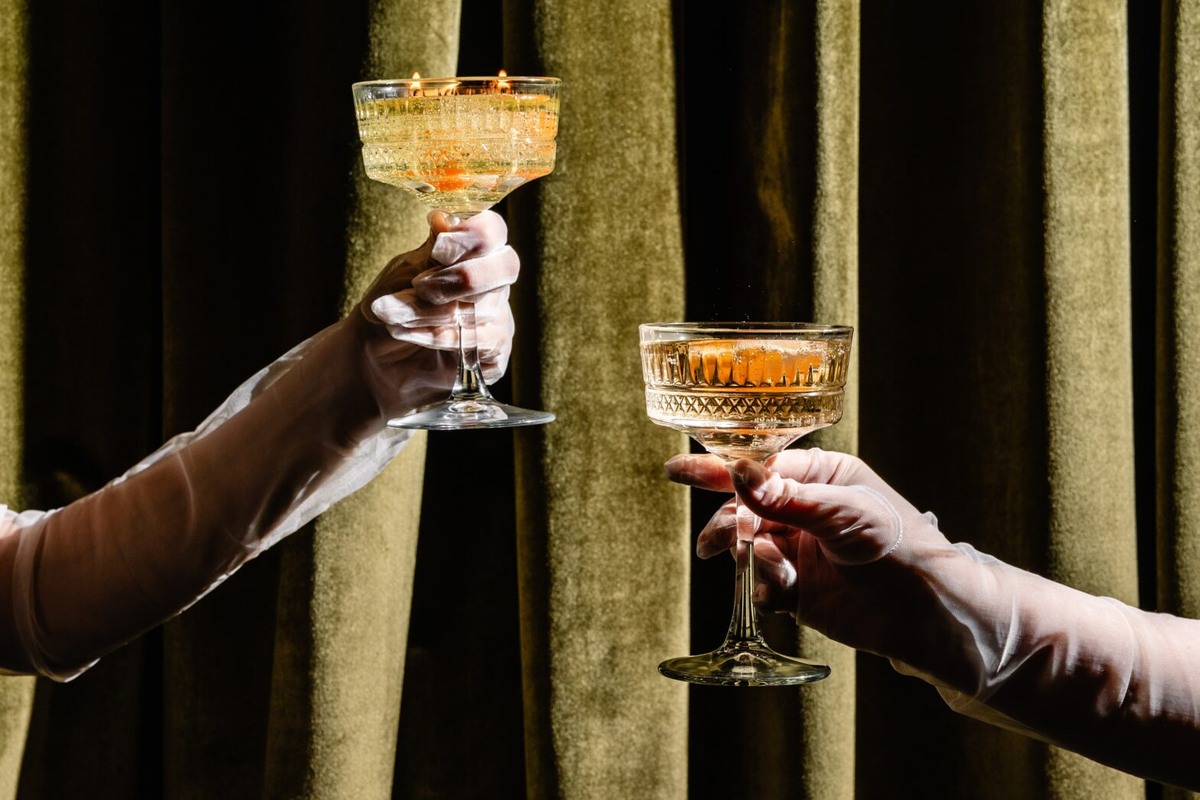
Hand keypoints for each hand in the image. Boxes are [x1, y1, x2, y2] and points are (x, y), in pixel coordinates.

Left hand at [350, 210, 519, 420]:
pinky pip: (478, 341)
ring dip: (430, 311)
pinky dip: (437, 336)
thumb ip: (429, 252)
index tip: (441, 247)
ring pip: (483, 308)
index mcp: (473, 252)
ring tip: (392, 314)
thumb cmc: (391, 306)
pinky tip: (406, 333)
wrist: (373, 356)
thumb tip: (444, 219)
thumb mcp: (404, 273)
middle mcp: (492, 282)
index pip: (493, 231)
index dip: (474, 235)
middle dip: (462, 276)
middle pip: (506, 266)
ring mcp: (498, 318)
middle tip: (420, 286)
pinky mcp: (494, 353)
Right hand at [664, 448, 957, 659]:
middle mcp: (804, 510)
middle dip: (731, 522)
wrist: (927, 615)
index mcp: (820, 476)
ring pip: (747, 546)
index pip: (760, 467)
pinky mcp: (796, 589)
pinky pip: (759, 583)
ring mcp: (798, 549)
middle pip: (744, 507)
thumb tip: (739, 474)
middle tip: (723, 540)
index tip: (677, 471)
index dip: (719, 470)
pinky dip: (761, 587)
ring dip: (747, 556)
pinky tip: (780, 592)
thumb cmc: (900, 548)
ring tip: (763, 566)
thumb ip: (788, 498)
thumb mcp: (845, 512)